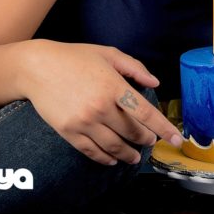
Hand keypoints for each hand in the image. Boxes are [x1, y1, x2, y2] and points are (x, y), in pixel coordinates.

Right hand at [22, 40, 183, 164]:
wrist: (37, 67)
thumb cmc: (74, 57)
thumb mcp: (108, 54)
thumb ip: (135, 68)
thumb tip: (154, 83)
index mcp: (114, 87)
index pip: (146, 113)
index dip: (164, 128)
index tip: (176, 139)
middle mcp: (101, 107)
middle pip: (132, 132)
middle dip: (146, 139)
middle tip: (151, 141)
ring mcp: (84, 121)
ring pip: (114, 146)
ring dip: (128, 154)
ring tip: (135, 157)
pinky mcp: (68, 131)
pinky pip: (92, 151)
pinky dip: (105, 158)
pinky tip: (112, 159)